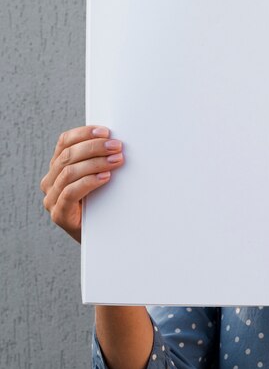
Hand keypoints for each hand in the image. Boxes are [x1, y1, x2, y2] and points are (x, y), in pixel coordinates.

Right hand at [40, 126, 124, 242]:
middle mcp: (50, 180)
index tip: (106, 131)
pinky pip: (70, 193)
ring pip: (69, 172)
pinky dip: (89, 182)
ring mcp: (51, 198)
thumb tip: (117, 140)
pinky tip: (105, 177)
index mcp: (58, 167)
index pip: (65, 142)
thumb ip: (100, 159)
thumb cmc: (102, 203)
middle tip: (117, 146)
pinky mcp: (59, 214)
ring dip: (96, 163)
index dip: (84, 133)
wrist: (101, 237)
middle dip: (95, 147)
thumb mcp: (99, 176)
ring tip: (117, 160)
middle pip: (68, 155)